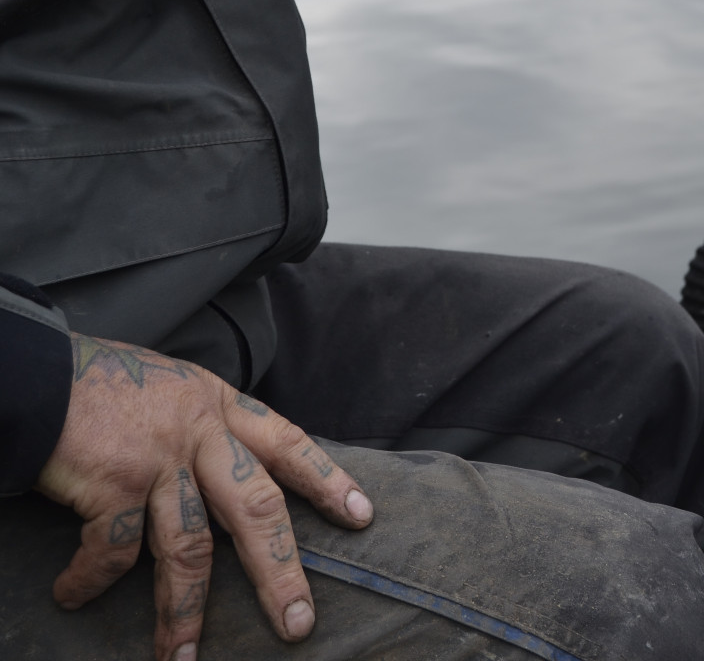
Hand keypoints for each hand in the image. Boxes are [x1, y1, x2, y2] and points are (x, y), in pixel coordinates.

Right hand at [36, 335, 372, 660]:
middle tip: (298, 623)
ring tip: (182, 657)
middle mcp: (200, 433)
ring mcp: (159, 461)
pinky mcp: (113, 485)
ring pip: (188, 549)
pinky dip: (91, 580)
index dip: (327, 480)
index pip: (289, 443)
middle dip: (279, 572)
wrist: (39, 372)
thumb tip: (232, 467)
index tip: (363, 515)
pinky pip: (113, 551)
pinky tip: (75, 596)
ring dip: (183, 611)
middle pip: (257, 509)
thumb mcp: (177, 388)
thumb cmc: (106, 384)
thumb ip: (209, 426)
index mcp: (221, 407)